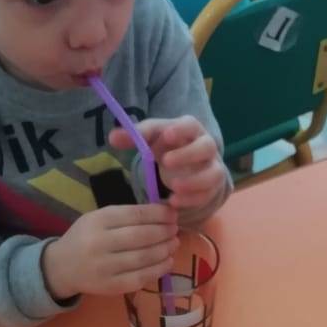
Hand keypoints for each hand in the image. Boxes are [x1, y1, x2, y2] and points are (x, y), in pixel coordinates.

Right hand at [42, 204, 178, 299]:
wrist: (61, 267)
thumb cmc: (85, 237)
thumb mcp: (98, 218)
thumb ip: (126, 215)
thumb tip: (162, 212)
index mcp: (98, 220)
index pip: (135, 215)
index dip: (158, 214)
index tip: (172, 213)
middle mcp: (99, 243)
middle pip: (141, 236)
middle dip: (164, 231)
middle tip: (175, 229)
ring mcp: (104, 267)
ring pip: (143, 258)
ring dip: (164, 250)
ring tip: (174, 243)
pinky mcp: (110, 286)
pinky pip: (139, 278)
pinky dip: (158, 270)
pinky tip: (167, 262)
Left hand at [109, 116, 226, 211]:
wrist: (185, 162)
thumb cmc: (167, 144)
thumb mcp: (150, 137)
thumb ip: (134, 136)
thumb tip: (112, 137)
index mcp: (190, 128)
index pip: (190, 124)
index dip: (180, 129)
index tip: (166, 135)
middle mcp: (206, 146)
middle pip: (207, 146)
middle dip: (188, 154)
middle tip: (166, 161)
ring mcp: (212, 167)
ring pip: (213, 174)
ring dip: (194, 181)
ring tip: (172, 187)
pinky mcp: (212, 187)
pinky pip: (208, 194)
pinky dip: (192, 199)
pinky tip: (173, 202)